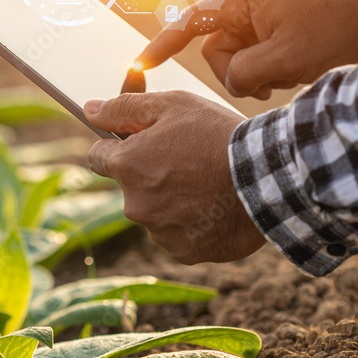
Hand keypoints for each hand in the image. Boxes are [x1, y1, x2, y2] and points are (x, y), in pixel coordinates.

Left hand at [85, 92, 265, 264]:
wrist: (267, 178)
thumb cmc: (219, 135)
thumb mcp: (173, 105)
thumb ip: (125, 107)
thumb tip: (89, 109)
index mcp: (127, 166)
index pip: (97, 157)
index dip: (116, 147)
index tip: (134, 144)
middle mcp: (134, 204)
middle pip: (130, 187)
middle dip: (149, 175)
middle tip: (188, 161)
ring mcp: (158, 232)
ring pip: (155, 213)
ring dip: (171, 201)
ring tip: (207, 184)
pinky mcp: (183, 251)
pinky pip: (179, 235)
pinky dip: (192, 224)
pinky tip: (215, 207)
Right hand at [138, 0, 357, 99]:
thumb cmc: (333, 32)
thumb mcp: (285, 58)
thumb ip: (245, 73)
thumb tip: (232, 81)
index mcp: (242, 0)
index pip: (189, 23)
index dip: (162, 44)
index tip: (140, 64)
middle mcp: (245, 5)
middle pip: (215, 52)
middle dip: (238, 73)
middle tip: (270, 82)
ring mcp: (259, 19)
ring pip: (235, 61)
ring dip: (257, 76)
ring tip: (287, 76)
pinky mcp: (272, 32)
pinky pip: (253, 60)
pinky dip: (268, 73)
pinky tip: (291, 73)